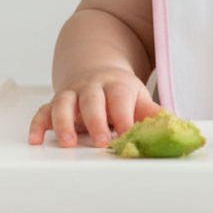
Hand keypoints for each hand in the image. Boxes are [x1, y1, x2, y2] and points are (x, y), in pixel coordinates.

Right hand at [28, 68, 160, 147]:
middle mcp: (91, 88)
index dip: (124, 118)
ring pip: (63, 103)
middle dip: (95, 121)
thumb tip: (177, 128)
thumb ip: (153, 114)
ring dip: (64, 122)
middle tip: (101, 142)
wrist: (96, 70)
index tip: (127, 135)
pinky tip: (36, 139)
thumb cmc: (120, 92)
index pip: (120, 100)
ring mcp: (71, 94)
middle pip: (91, 100)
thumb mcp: (139, 98)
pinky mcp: (54, 103)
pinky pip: (43, 111)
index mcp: (116, 86)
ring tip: (68, 142)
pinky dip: (38, 124)